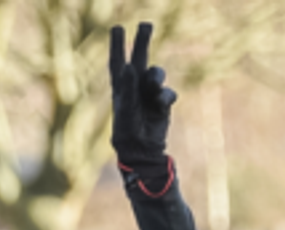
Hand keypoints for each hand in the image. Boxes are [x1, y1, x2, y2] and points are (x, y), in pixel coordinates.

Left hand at [109, 23, 175, 178]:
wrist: (141, 149)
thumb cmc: (126, 130)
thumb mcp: (125, 107)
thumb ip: (128, 86)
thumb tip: (129, 66)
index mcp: (120, 87)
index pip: (118, 61)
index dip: (117, 45)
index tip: (117, 28)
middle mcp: (134, 87)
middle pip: (139, 59)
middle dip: (141, 42)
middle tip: (145, 24)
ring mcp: (149, 94)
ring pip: (156, 74)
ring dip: (157, 76)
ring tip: (154, 84)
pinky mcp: (162, 103)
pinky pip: (168, 93)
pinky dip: (165, 96)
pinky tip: (161, 103)